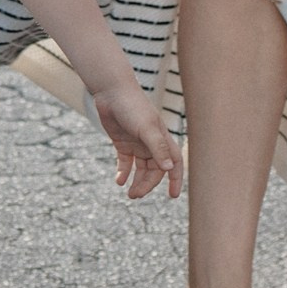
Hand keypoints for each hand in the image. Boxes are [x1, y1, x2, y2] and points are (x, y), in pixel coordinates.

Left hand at [94, 79, 183, 200]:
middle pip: (154, 170)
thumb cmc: (132, 106)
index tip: (173, 196)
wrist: (111, 91)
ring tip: (129, 193)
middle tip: (135, 195)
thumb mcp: (146, 127)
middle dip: (147, 184)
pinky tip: (119, 181)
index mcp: (161, 138)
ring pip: (141, 169)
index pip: (174, 162)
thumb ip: (157, 147)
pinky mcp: (122, 142)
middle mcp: (151, 143)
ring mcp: (136, 143)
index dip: (175, 178)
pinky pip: (125, 162)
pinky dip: (123, 173)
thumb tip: (169, 168)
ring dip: (137, 181)